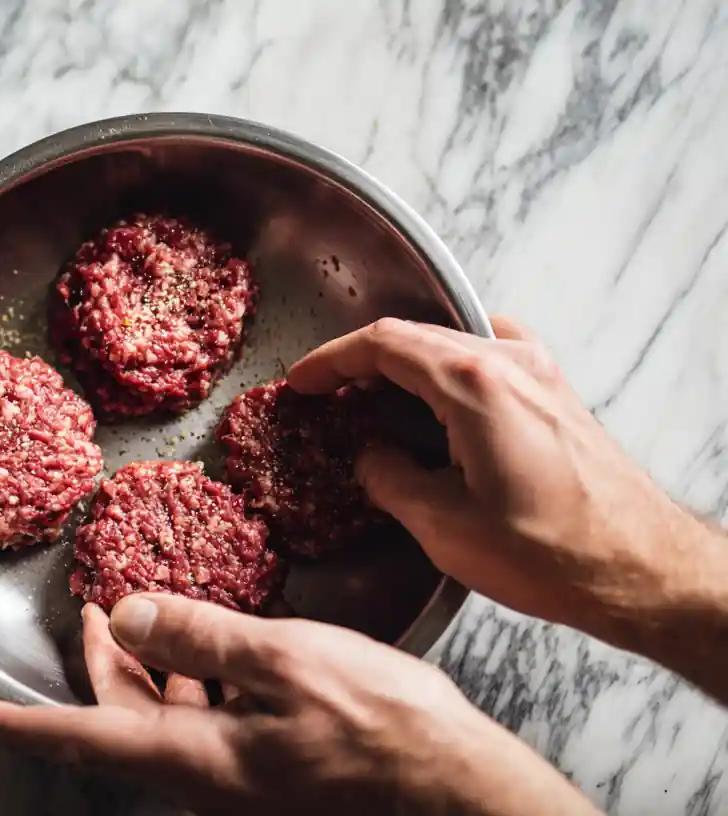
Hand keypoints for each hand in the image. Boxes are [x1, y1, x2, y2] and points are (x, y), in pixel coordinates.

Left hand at [0, 596, 594, 814]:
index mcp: (195, 760)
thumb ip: (200, 637)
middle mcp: (206, 782)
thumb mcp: (286, 662)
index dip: (26, 724)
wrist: (459, 791)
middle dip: (99, 668)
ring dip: (148, 672)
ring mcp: (240, 784)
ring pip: (165, 725)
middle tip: (91, 612)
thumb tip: (127, 615)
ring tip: (142, 617)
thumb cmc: (383, 729)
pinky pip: (209, 729)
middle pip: (122, 724)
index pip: (84, 740)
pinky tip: (217, 651)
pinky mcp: (272, 775)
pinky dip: (198, 685)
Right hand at [289, 317, 727, 697]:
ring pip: (450, 344)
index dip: (331, 360)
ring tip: (371, 404)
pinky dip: (445, 372)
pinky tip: (435, 408)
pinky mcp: (556, 394)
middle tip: (326, 394)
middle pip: (415, 336)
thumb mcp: (442, 526)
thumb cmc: (551, 553)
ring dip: (404, 366)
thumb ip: (388, 479)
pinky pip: (485, 358)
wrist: (642, 569)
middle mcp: (510, 363)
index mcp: (473, 385)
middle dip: (361, 362)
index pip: (383, 344)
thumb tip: (371, 458)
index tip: (301, 381)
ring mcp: (539, 373)